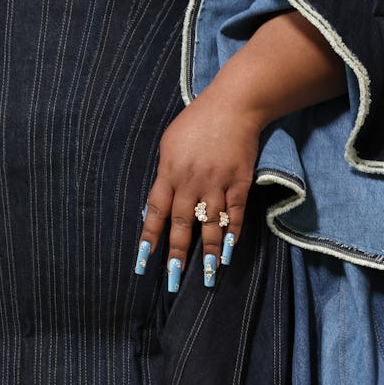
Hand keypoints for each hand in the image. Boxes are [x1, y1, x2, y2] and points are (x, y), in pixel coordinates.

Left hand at [134, 11, 346, 290]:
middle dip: (178, 254)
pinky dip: (233, 233)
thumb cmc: (197, 122)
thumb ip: (165, 174)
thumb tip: (161, 203)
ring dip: (210, 252)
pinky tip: (230, 251)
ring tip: (209, 276)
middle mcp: (191, 181)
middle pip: (182, 224)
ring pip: (211, 224)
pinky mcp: (239, 181)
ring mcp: (217, 182)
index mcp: (169, 172)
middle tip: (173, 280)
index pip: (155, 211)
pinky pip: (235, 213)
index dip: (150, 237)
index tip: (144, 261)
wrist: (234, 104)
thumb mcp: (170, 144)